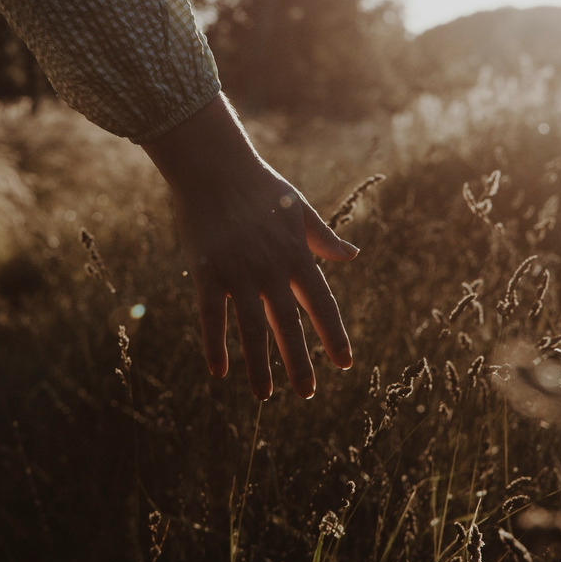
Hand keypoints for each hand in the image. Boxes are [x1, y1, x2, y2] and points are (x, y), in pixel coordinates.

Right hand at [142, 95, 356, 398]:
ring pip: (251, 329)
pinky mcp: (207, 271)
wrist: (215, 166)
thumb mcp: (300, 209)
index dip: (333, 336)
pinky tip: (219, 372)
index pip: (322, 305)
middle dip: (299, 362)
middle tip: (306, 394)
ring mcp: (238, 271)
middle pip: (288, 325)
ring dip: (259, 365)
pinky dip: (215, 345)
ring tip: (265, 395)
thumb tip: (353, 255)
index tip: (345, 364)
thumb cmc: (260, 186)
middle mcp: (271, 268)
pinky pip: (211, 317)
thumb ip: (325, 239)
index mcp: (297, 255)